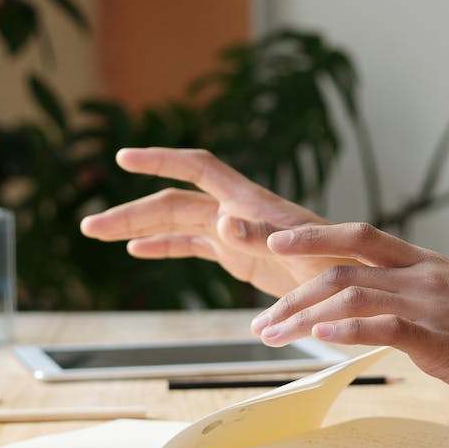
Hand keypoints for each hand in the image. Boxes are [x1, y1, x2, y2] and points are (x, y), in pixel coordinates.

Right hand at [78, 148, 342, 296]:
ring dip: (139, 227)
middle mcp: (240, 212)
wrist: (360, 289)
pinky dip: (164, 247)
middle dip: (132, 210)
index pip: (198, 169)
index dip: (162, 161)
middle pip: (175, 202)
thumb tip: (222, 220)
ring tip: (96, 233)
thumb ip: (265, 237)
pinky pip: (194, 247)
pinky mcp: (241, 259)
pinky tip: (138, 250)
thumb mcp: (306, 254)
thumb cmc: (341, 267)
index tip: (124, 158)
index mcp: (252, 203)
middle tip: (88, 226)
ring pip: (178, 224)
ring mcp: (238, 234)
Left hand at [253, 223, 448, 424]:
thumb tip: (380, 322)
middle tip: (260, 321)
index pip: (361, 236)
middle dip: (291, 290)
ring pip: (350, 293)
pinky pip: (382, 326)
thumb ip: (417, 309)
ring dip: (302, 316)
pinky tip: (320, 338)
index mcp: (429, 266)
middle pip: (342, 266)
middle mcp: (426, 276)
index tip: (274, 244)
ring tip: (272, 338)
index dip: (313, 236)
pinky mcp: (439, 337)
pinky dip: (344, 328)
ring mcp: (432, 304)